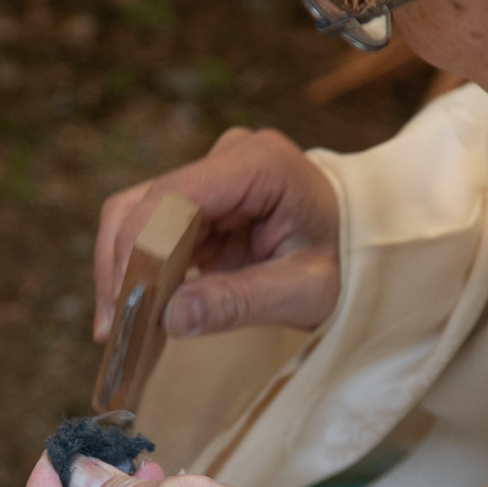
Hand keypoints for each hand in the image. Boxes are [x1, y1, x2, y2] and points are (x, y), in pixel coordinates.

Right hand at [94, 126, 340, 341]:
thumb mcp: (305, 291)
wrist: (372, 244)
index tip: (126, 303)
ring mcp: (212, 176)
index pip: (173, 196)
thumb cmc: (350, 261)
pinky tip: (137, 309)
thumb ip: (239, 302)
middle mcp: (227, 159)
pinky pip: (153, 230)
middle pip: (144, 203)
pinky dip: (139, 270)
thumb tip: (169, 318)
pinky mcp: (202, 202)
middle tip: (115, 327)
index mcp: (258, 164)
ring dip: (122, 268)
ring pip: (137, 215)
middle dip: (122, 266)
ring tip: (118, 325)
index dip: (138, 248)